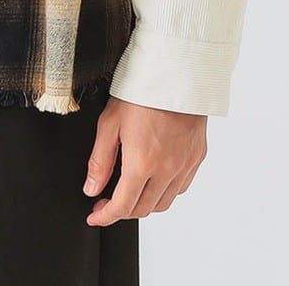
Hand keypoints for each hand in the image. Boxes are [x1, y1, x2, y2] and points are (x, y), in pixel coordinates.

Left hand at [82, 96, 206, 224]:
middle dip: (122, 210)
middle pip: (143, 209)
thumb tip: (91, 188)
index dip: (105, 217)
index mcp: (142, 163)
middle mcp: (166, 170)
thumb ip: (100, 160)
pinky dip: (165, 191)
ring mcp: (184, 165)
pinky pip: (181, 187)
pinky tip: (155, 178)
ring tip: (130, 189)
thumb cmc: (142, 92)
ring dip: (144, 203)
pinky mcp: (197, 157)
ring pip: (164, 203)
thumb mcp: (110, 122)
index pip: (122, 206)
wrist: (176, 72)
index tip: (95, 215)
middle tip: (107, 200)